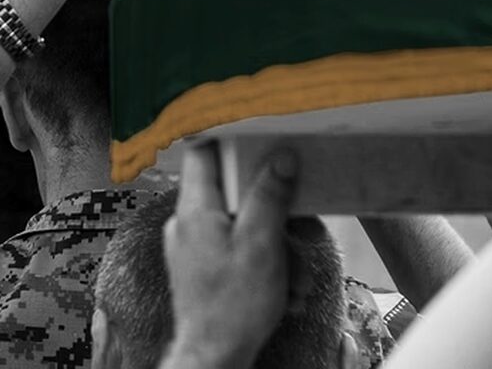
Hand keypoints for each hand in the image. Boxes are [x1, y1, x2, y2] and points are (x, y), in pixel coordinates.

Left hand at [162, 144, 297, 366]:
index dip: (232, 143)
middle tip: (303, 231)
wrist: (214, 358)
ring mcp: (194, 248)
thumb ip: (270, 197)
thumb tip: (280, 158)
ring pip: (243, 228)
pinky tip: (285, 292)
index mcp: (195, 208)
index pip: (203, 152)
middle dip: (275, 215)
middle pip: (234, 195)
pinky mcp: (203, 270)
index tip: (262, 143)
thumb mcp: (262, 244)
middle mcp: (188, 223)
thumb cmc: (232, 307)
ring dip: (277, 250)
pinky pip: (238, 253)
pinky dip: (265, 267)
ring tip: (296, 280)